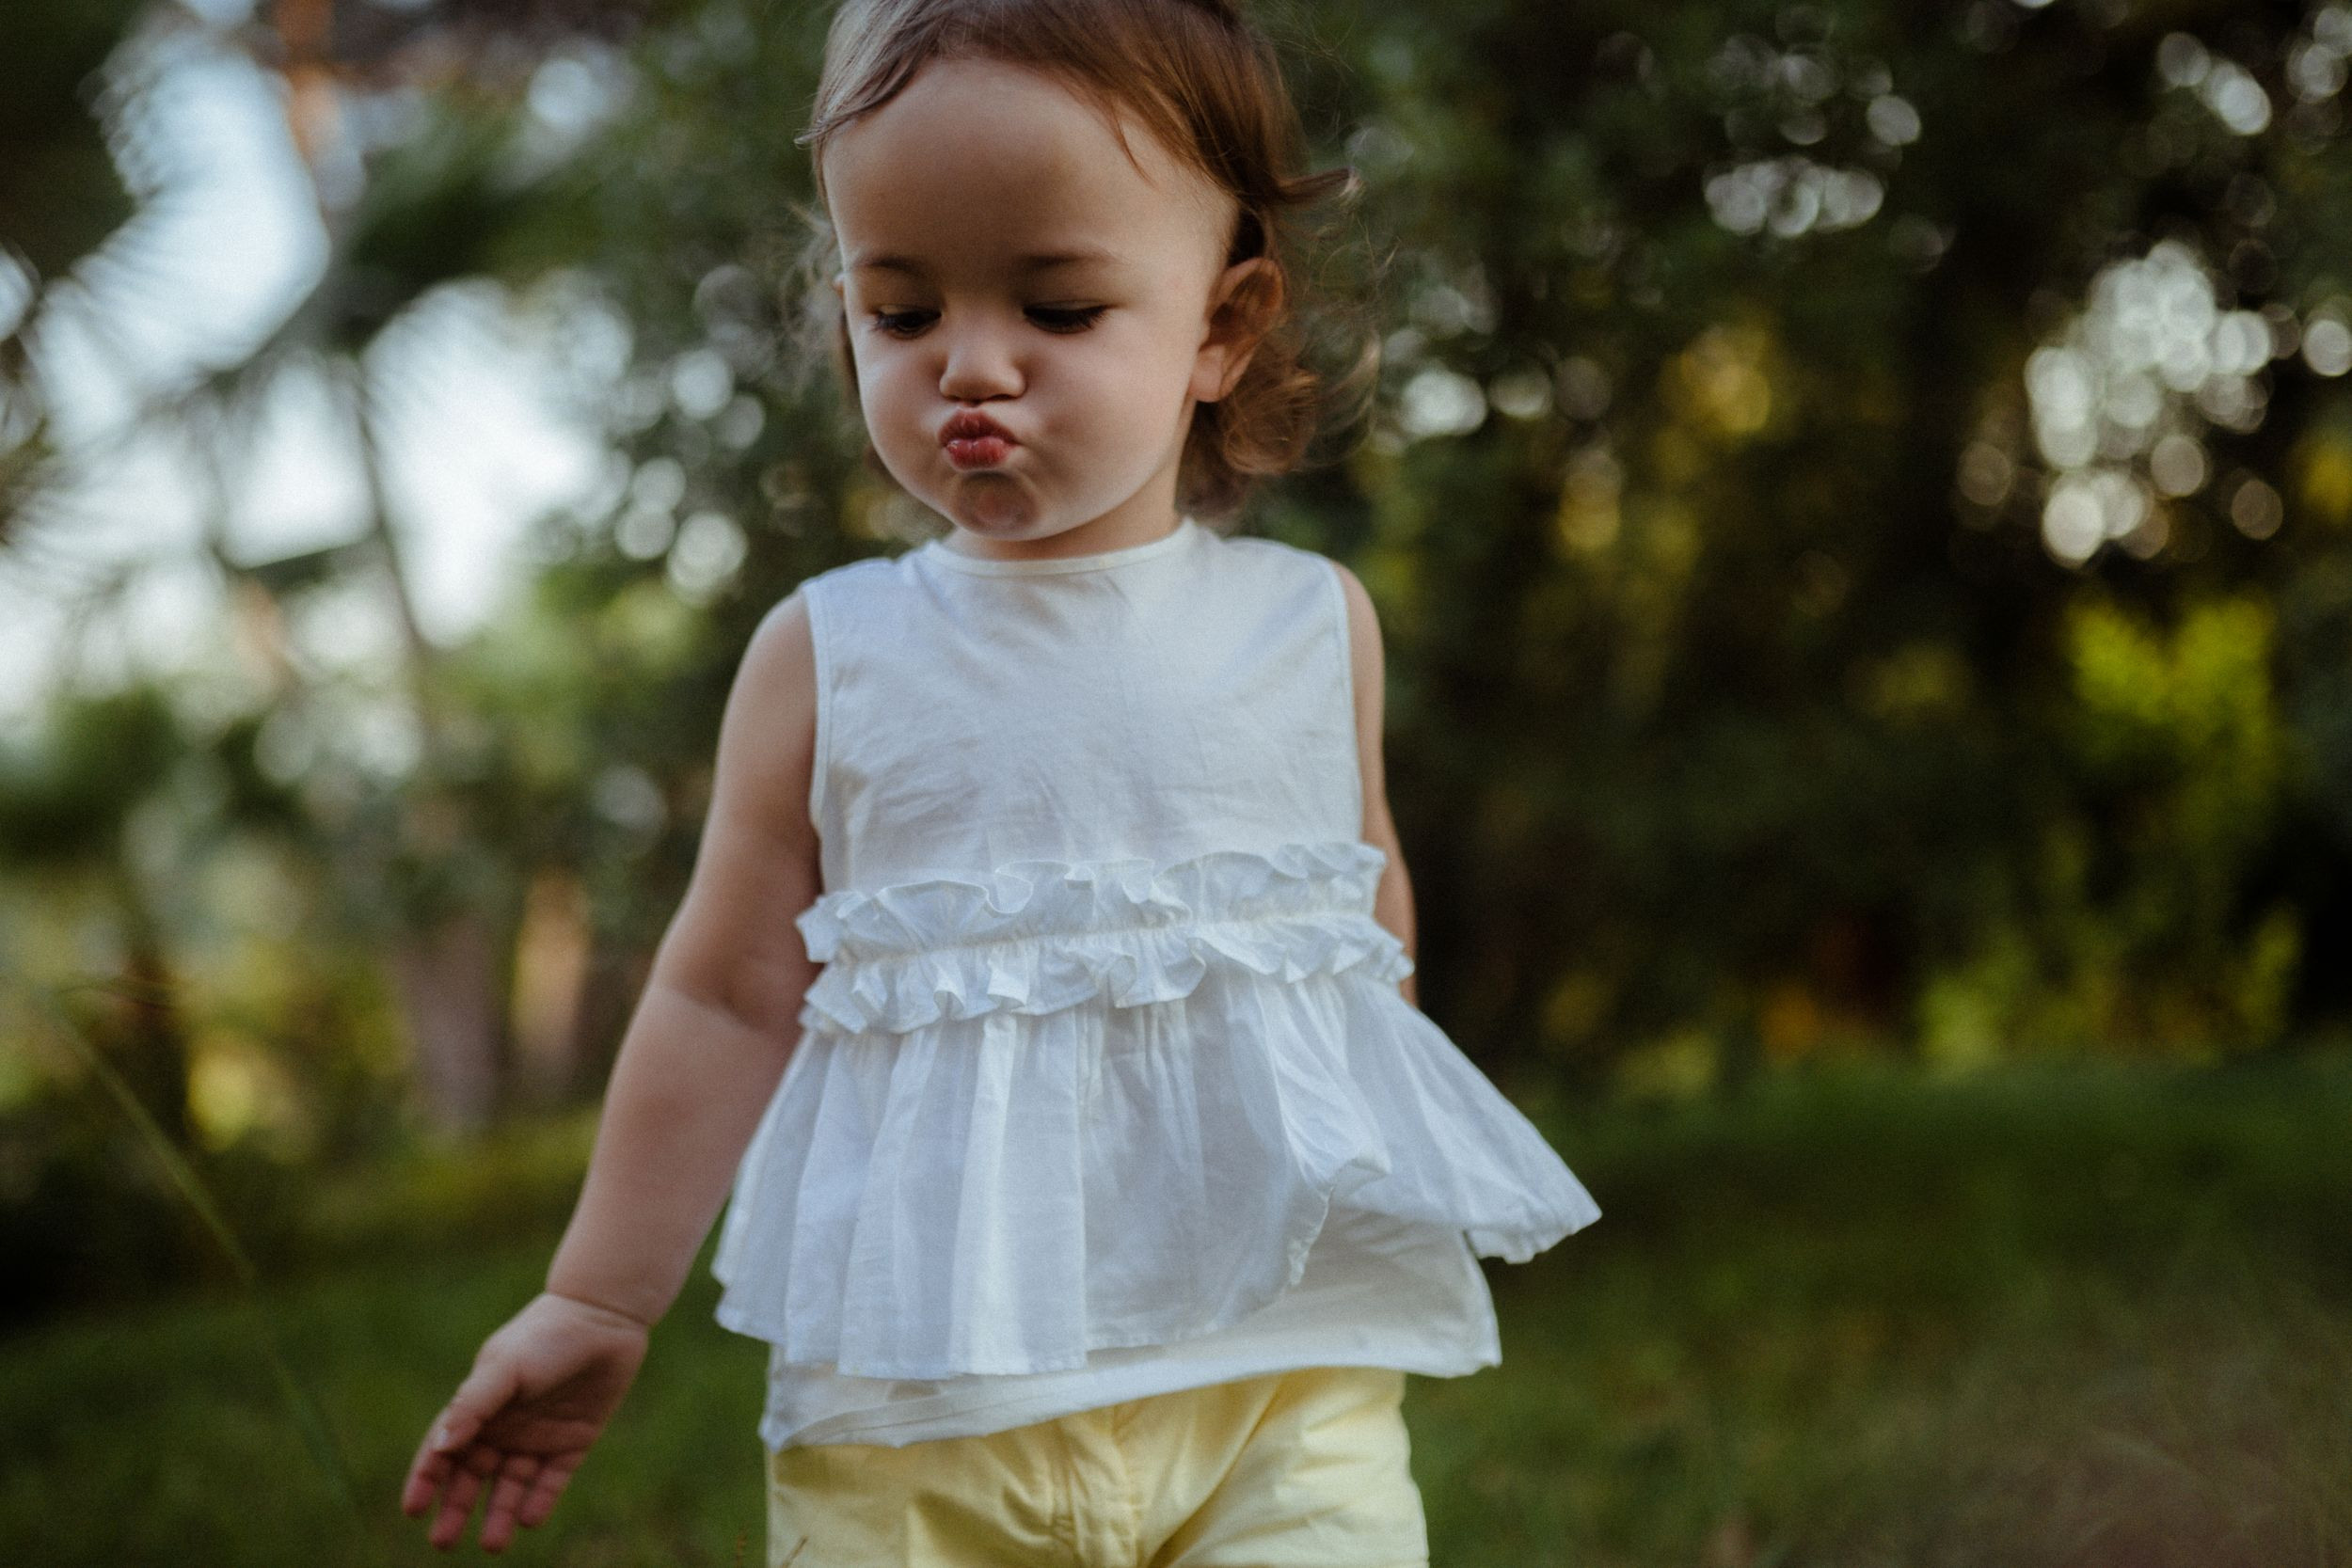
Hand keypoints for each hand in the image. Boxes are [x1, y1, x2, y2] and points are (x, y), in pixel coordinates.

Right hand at [401, 1289, 651, 1551]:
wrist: (604, 1319)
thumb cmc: (545, 1336)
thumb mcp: (505, 1367)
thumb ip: (473, 1405)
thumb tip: (440, 1447)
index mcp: (479, 1407)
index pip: (443, 1451)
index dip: (426, 1480)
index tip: (412, 1510)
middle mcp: (504, 1427)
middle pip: (473, 1477)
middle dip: (456, 1509)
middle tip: (443, 1543)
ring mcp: (537, 1438)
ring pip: (511, 1487)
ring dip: (499, 1515)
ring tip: (493, 1545)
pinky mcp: (572, 1444)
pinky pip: (551, 1481)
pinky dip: (540, 1501)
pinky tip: (529, 1520)